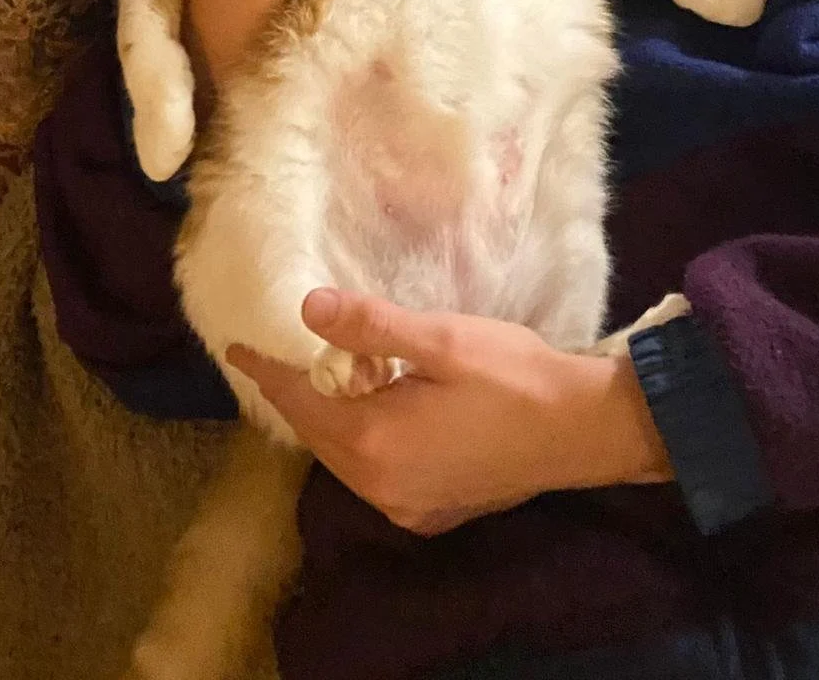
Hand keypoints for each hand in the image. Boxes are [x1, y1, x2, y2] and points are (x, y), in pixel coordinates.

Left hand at [226, 289, 671, 536]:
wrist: (581, 431)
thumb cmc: (514, 376)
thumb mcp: (442, 338)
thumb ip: (373, 326)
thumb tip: (308, 307)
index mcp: (374, 441)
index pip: (301, 402)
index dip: (268, 372)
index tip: (236, 347)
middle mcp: (379, 486)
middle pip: (318, 436)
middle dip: (296, 396)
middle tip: (276, 357)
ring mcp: (406, 506)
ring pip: (345, 459)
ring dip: (329, 420)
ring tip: (321, 379)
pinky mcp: (431, 512)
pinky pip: (374, 476)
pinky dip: (360, 444)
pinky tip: (373, 416)